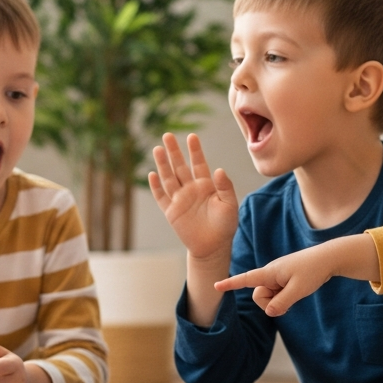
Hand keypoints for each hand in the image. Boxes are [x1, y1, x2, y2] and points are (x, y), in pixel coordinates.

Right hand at [149, 133, 238, 262]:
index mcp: (206, 186)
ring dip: (163, 164)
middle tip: (167, 135)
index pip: (199, 164)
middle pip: (180, 166)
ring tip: (157, 149)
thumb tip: (219, 169)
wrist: (213, 247)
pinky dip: (156, 187)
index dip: (195, 150)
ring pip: (169, 178)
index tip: (192, 136)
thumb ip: (225, 187)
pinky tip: (152, 174)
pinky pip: (161, 197)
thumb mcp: (230, 205)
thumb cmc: (225, 226)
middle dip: (174, 151)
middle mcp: (191, 189)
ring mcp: (180, 200)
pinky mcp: (171, 212)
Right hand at [215, 243, 338, 316]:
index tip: (215, 286)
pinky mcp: (283, 280)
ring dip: (280, 301)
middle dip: (271, 303)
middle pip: (259, 296)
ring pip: (269, 297)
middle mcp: (270, 273)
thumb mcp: (299, 290)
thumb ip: (282, 303)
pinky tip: (297, 290)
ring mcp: (277, 277)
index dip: (230, 284)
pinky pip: (277, 295)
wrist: (328, 258)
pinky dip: (285, 298)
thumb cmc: (313, 271)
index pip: (245, 279)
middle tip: (290, 299)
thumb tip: (269, 312)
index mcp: (269, 272)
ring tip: (296, 292)